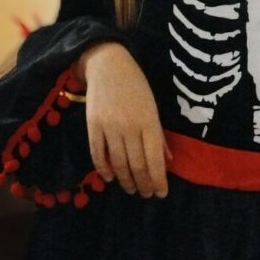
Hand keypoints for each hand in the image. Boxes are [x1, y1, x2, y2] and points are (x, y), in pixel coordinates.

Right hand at [77, 43, 170, 197]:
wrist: (108, 65)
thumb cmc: (136, 86)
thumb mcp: (153, 108)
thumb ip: (158, 136)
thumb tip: (167, 162)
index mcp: (149, 122)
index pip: (155, 160)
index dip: (158, 180)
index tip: (161, 193)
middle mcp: (130, 127)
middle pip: (136, 165)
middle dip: (143, 184)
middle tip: (146, 194)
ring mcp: (109, 127)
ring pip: (118, 163)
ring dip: (125, 181)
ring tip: (131, 189)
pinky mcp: (93, 125)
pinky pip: (97, 153)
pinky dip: (103, 169)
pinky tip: (110, 177)